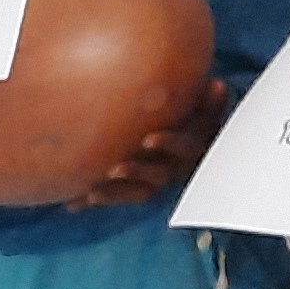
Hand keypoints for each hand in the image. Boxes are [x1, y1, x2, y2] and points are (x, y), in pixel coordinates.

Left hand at [68, 79, 228, 208]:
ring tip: (92, 192)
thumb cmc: (198, 115)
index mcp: (195, 148)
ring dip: (115, 194)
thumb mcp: (208, 108)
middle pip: (159, 175)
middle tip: (115, 169)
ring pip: (137, 192)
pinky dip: (94, 201)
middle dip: (137, 173)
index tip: (148, 140)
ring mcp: (157, 181)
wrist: (195, 140)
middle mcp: (176, 169)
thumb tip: (216, 84)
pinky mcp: (138, 190)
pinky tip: (73, 204)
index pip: (186, 147)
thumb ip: (211, 100)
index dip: (168, 144)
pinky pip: (117, 197)